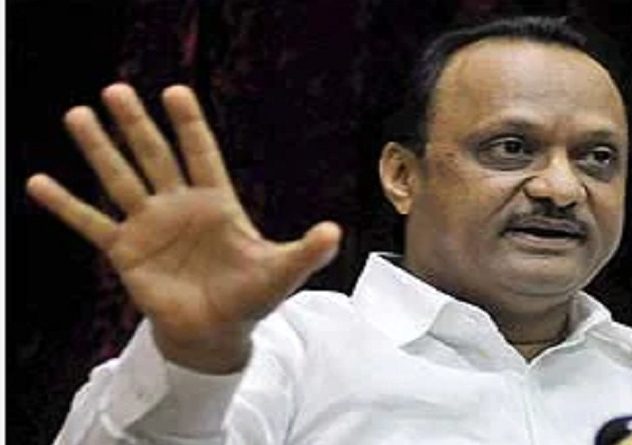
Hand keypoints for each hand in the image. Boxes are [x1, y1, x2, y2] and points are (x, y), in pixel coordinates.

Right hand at [26, 84, 340, 372]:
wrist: (216, 332)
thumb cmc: (250, 298)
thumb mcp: (281, 272)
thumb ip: (304, 251)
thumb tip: (334, 233)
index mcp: (217, 204)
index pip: (201, 154)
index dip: (189, 125)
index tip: (175, 91)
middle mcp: (179, 207)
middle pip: (154, 157)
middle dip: (137, 125)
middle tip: (116, 91)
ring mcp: (150, 226)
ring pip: (120, 179)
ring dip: (99, 150)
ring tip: (77, 115)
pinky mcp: (126, 252)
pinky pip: (91, 223)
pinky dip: (67, 205)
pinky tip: (39, 182)